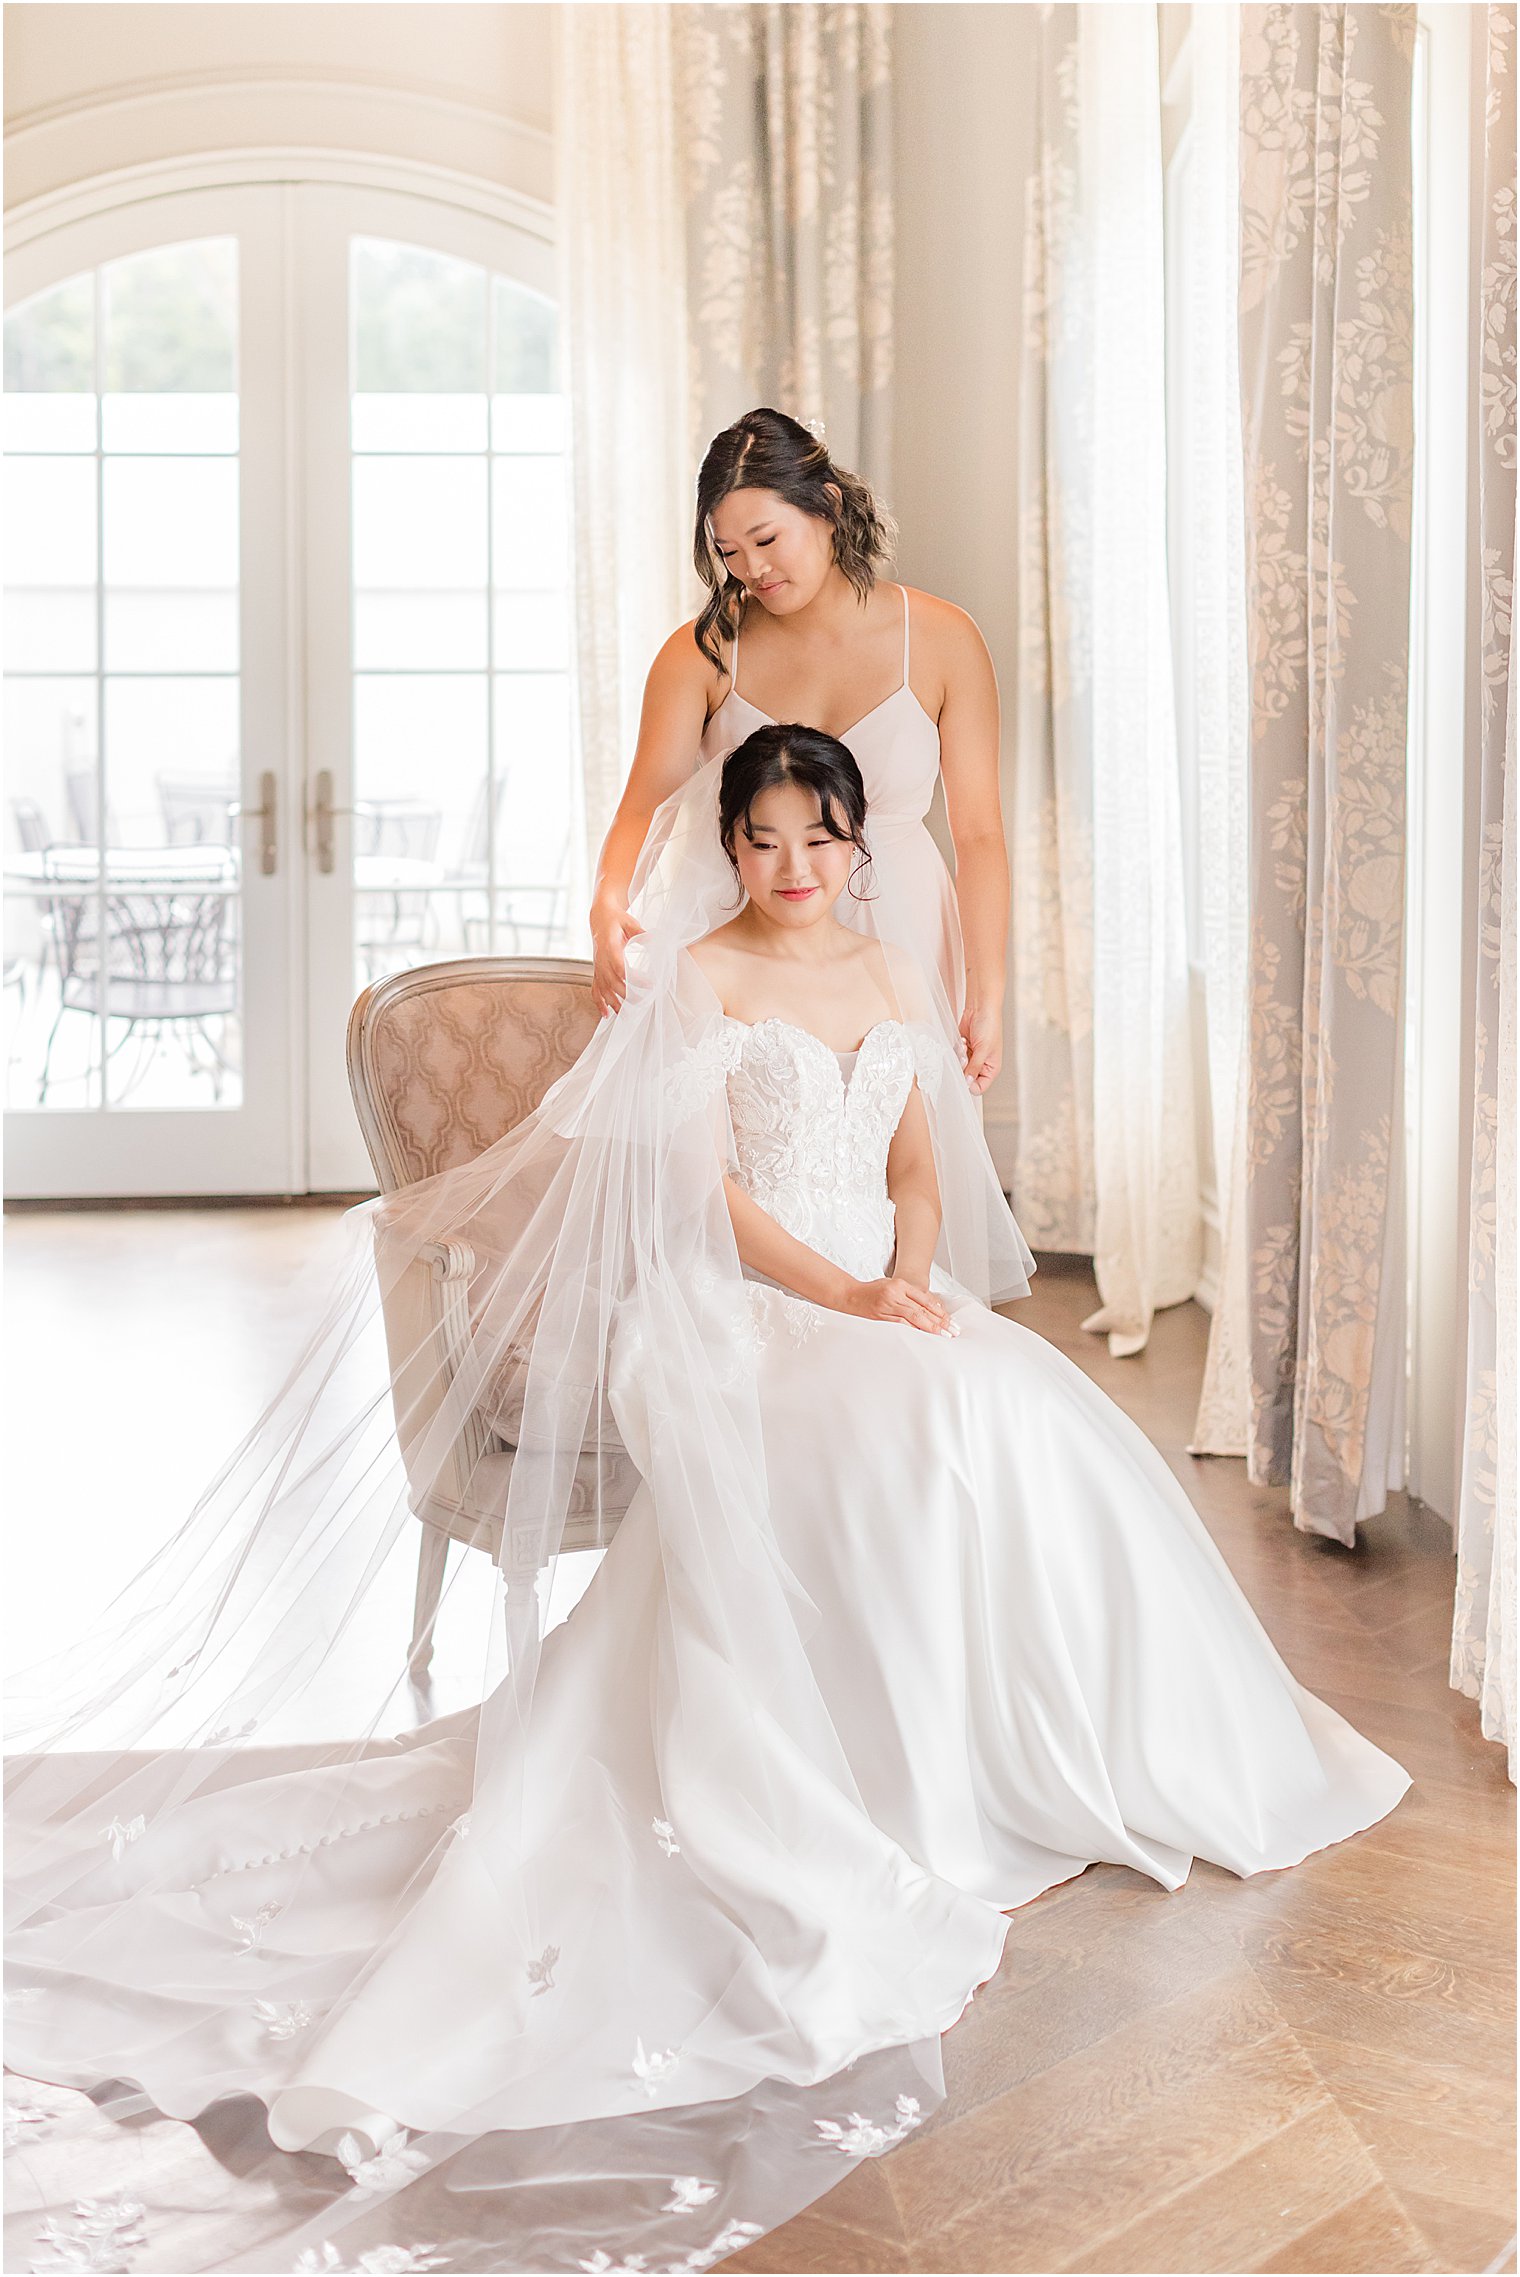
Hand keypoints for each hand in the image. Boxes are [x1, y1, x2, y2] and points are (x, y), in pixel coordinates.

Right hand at [591, 901, 645, 1017]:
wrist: (600, 916)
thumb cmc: (616, 919)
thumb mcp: (630, 922)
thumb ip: (641, 932)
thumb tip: (656, 939)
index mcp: (609, 947)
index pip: (621, 967)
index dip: (635, 978)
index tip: (650, 984)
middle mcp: (601, 959)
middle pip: (612, 982)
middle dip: (627, 995)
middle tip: (643, 1002)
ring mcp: (597, 966)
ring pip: (603, 989)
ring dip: (613, 1002)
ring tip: (626, 1014)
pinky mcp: (596, 970)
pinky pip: (595, 989)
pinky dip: (599, 1003)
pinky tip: (606, 1014)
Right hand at [839, 1276, 959, 1335]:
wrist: (848, 1295)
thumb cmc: (871, 1292)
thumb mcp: (891, 1286)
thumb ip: (909, 1295)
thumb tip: (931, 1309)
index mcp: (899, 1285)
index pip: (924, 1299)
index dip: (939, 1311)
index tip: (949, 1321)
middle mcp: (894, 1294)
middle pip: (922, 1309)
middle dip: (939, 1322)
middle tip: (952, 1331)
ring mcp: (886, 1306)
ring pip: (913, 1318)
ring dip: (929, 1328)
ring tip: (942, 1336)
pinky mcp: (879, 1318)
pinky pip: (899, 1326)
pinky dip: (913, 1332)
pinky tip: (922, 1338)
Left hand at [959, 1000, 1002, 1092]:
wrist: (981, 1008)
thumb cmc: (989, 1025)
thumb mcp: (983, 1049)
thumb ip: (974, 1067)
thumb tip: (967, 1082)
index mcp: (991, 1068)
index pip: (979, 1087)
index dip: (970, 1085)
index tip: (964, 1076)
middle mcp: (982, 1065)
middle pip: (967, 1078)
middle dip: (963, 1068)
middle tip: (964, 1056)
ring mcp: (972, 1057)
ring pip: (959, 1067)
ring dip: (959, 1057)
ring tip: (965, 1045)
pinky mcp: (964, 1049)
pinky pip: (955, 1057)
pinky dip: (957, 1050)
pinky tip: (963, 1040)